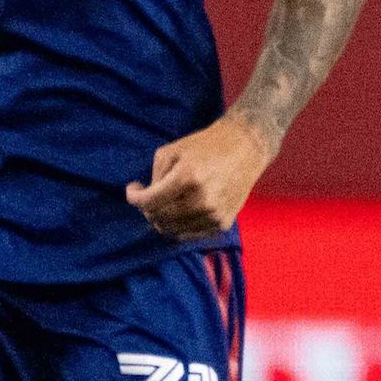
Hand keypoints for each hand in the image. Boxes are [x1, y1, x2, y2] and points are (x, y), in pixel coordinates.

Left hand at [127, 115, 276, 239]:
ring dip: (163, 218)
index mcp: (187, 178)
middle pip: (158, 219)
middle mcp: (201, 201)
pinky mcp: (223, 223)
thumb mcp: (172, 150)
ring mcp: (214, 215)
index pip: (148, 202)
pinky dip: (180, 226)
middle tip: (150, 196)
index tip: (134, 189)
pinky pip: (190, 235)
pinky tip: (181, 210)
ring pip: (172, 231)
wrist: (246, 148)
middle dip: (147, 208)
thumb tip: (147, 198)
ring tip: (166, 203)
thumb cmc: (206, 145)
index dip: (134, 197)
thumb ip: (155, 176)